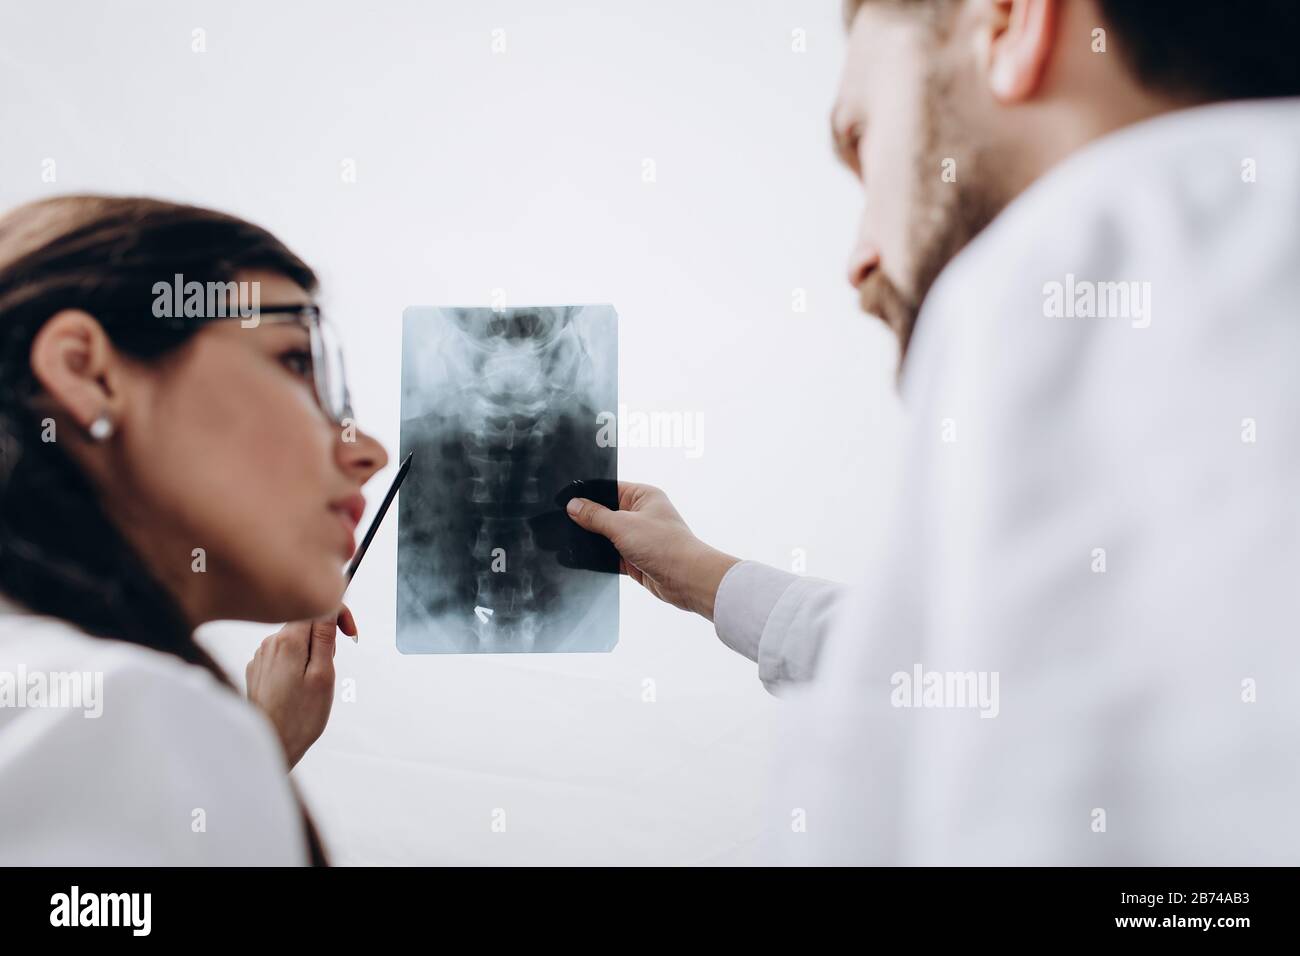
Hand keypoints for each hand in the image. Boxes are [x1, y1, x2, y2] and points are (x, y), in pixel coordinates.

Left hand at [245, 605, 356, 767]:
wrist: (270, 744)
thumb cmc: (299, 717)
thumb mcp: (324, 675)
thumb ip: (326, 637)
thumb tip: (329, 607)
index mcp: (288, 641)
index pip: (316, 607)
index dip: (338, 615)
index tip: (349, 633)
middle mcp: (269, 643)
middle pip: (305, 624)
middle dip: (323, 639)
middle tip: (328, 668)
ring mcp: (260, 656)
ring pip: (294, 640)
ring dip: (309, 653)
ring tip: (310, 683)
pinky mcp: (257, 669)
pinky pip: (282, 655)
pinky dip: (294, 664)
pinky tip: (295, 688)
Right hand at [565, 483, 737, 619]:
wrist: (687, 580)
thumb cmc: (665, 545)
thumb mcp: (623, 525)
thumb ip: (595, 516)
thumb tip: (574, 506)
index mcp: (643, 496)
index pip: (609, 488)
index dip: (587, 493)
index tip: (564, 498)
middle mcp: (641, 514)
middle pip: (605, 512)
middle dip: (586, 518)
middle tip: (560, 521)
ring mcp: (638, 537)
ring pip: (606, 535)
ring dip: (591, 539)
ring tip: (564, 540)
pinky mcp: (635, 559)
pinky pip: (609, 555)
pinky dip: (596, 557)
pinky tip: (577, 557)